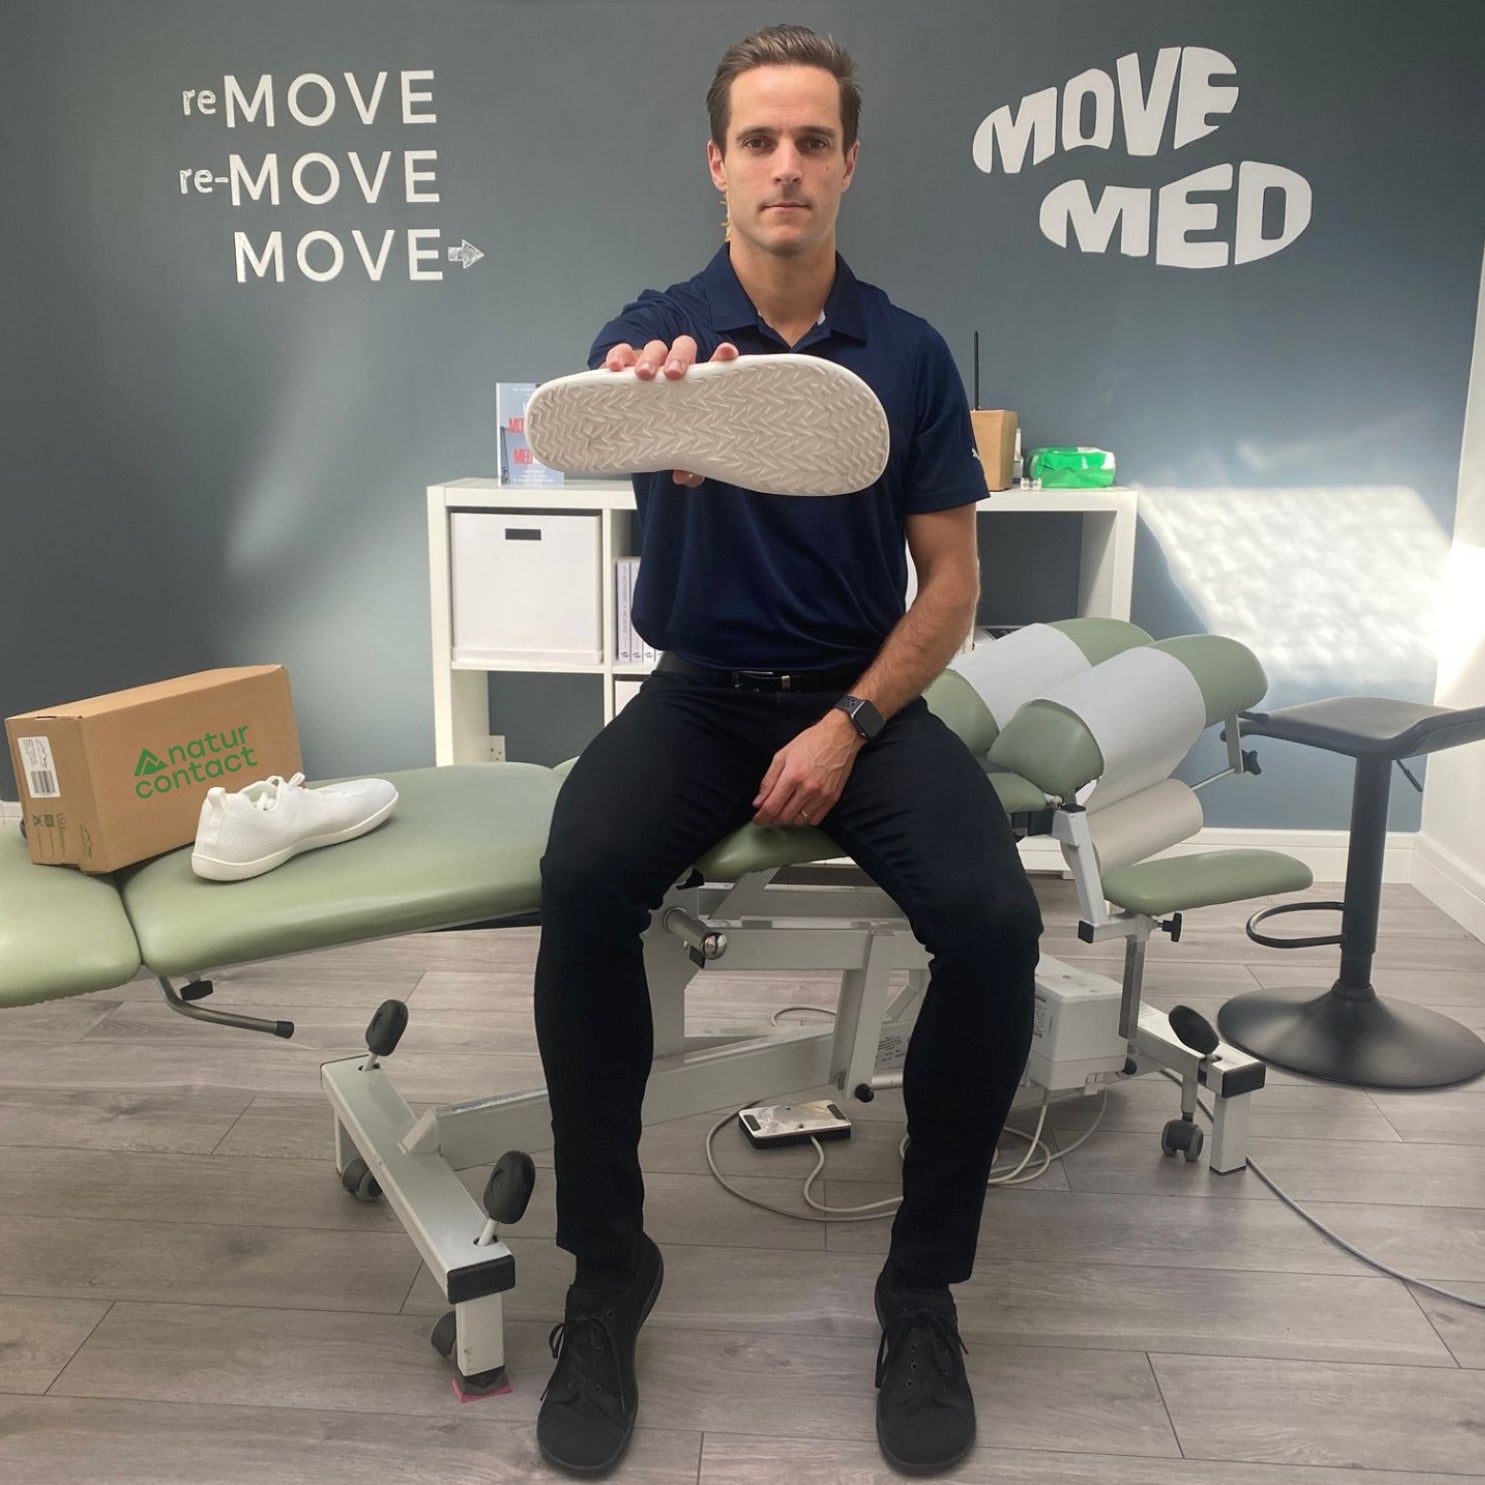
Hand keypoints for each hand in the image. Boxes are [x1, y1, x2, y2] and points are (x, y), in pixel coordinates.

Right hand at [602, 338, 738, 485]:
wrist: (645, 438)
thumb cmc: (673, 438)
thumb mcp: (686, 455)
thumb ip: (691, 465)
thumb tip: (682, 476)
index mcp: (700, 384)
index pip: (716, 365)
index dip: (723, 357)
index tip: (726, 353)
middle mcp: (677, 369)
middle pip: (683, 349)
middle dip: (679, 357)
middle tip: (673, 374)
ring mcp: (652, 366)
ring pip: (655, 349)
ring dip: (649, 357)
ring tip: (641, 375)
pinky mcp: (627, 368)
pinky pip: (623, 354)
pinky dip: (618, 356)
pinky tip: (614, 369)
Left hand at [752, 710, 863, 827]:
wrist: (840, 736)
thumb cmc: (810, 742)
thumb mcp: (782, 756)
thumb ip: (768, 781)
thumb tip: (759, 802)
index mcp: (793, 776)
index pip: (772, 806)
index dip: (761, 817)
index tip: (758, 819)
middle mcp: (808, 788)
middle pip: (785, 817)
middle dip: (773, 819)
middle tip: (768, 814)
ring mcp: (822, 795)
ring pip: (800, 821)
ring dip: (789, 820)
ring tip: (784, 810)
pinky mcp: (833, 798)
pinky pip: (815, 820)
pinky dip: (805, 819)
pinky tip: (800, 810)